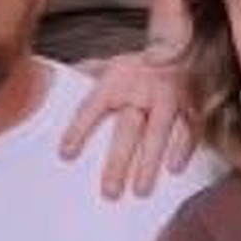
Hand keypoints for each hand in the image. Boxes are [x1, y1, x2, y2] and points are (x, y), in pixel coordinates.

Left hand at [59, 52, 194, 197]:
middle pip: (127, 128)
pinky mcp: (191, 107)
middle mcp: (140, 90)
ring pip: (159, 132)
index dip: (79, 130)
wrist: (182, 49)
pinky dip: (183, 148)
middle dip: (118, 161)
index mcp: (115, 82)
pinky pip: (189, 128)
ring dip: (150, 162)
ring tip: (141, 191)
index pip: (92, 107)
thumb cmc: (137, 68)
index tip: (66, 155)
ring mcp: (167, 99)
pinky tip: (173, 169)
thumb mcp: (109, 67)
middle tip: (109, 191)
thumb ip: (84, 76)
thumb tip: (49, 80)